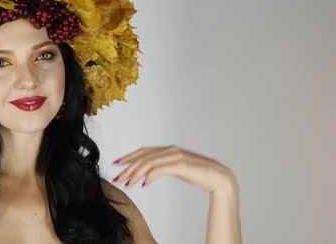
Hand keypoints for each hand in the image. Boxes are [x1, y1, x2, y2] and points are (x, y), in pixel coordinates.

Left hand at [112, 145, 237, 193]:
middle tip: (116, 177)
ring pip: (148, 163)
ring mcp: (176, 156)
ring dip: (135, 174)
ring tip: (127, 184)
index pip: (143, 151)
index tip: (116, 164)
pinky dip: (149, 176)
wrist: (219, 177)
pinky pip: (159, 169)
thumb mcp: (178, 170)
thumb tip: (149, 174)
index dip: (128, 157)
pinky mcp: (181, 165)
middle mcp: (171, 150)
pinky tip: (143, 184)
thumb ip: (164, 167)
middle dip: (127, 167)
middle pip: (142, 156)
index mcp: (169, 150)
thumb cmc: (200, 175)